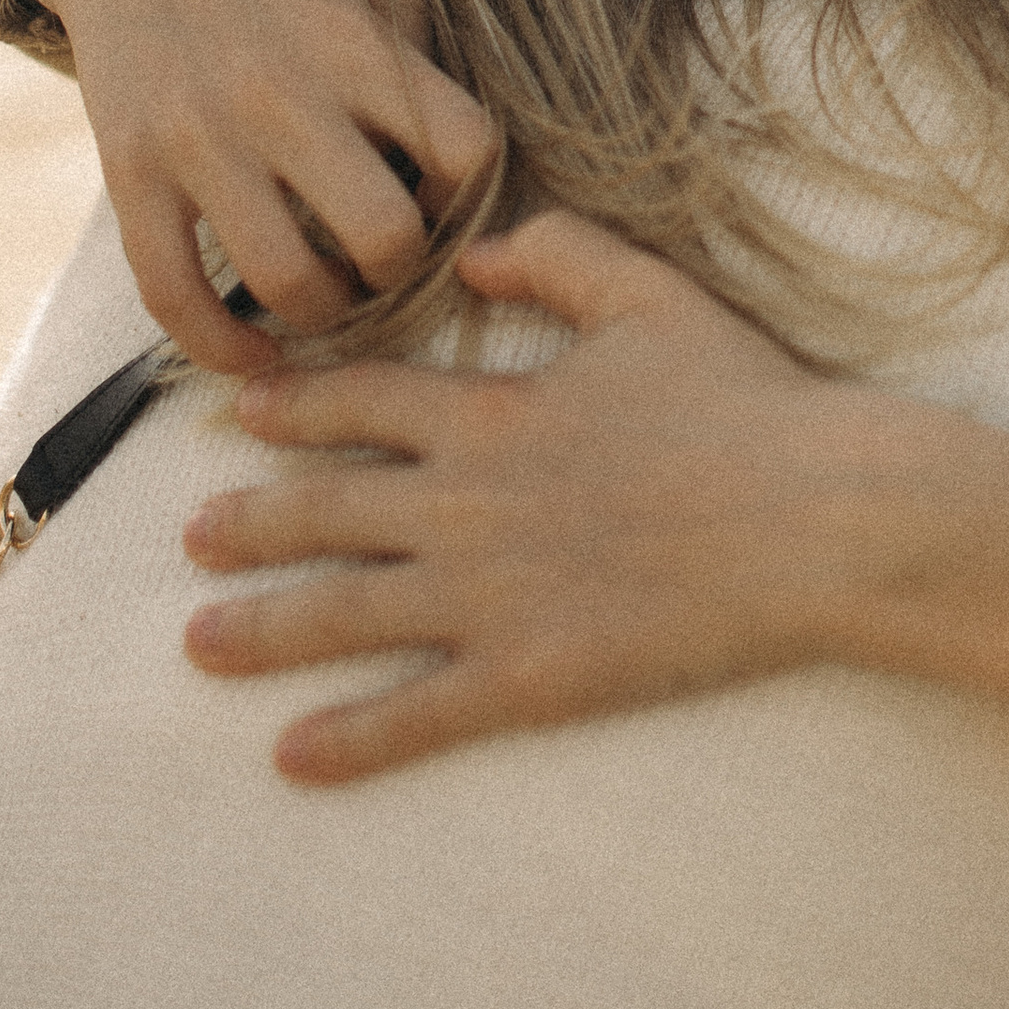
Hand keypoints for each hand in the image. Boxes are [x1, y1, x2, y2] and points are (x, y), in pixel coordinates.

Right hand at [15, 0, 496, 367]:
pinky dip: (219, 348)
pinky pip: (174, 295)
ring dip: (323, 314)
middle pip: (383, 236)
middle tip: (385, 260)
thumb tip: (465, 155)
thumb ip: (424, 51)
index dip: (471, 195)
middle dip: (399, 270)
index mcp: (356, 47)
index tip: (446, 198)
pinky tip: (253, 353)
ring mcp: (201, 141)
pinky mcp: (132, 174)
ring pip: (286, 282)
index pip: (464, 151)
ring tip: (328, 297)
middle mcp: (282, 97)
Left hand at [182, 210, 1008, 782]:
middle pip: (330, 511)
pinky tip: (290, 757)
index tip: (240, 419)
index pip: (367, 405)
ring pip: (347, 613)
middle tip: (190, 539)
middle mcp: (471, 503)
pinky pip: (419, 714)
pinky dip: (349, 739)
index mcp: (498, 412)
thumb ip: (557, 256)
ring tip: (198, 642)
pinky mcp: (532, 677)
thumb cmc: (746, 402)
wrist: (818, 515)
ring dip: (264, 628)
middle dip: (251, 523)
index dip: (297, 410)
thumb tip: (475, 251)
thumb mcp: (652, 296)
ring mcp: (493, 596)